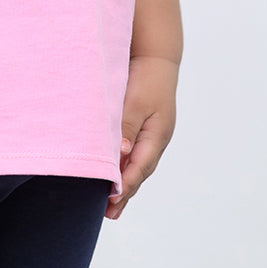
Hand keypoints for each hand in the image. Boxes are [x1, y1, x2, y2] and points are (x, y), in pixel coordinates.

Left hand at [106, 55, 178, 219]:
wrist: (156, 54)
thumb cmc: (147, 76)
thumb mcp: (136, 101)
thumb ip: (127, 126)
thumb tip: (121, 155)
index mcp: (158, 135)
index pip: (139, 167)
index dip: (125, 185)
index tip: (110, 200)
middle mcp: (156, 138)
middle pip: (140, 171)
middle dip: (125, 191)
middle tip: (109, 213)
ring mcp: (152, 132)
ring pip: (138, 163)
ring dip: (125, 181)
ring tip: (111, 202)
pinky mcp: (144, 124)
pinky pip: (134, 151)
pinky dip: (125, 164)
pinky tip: (115, 171)